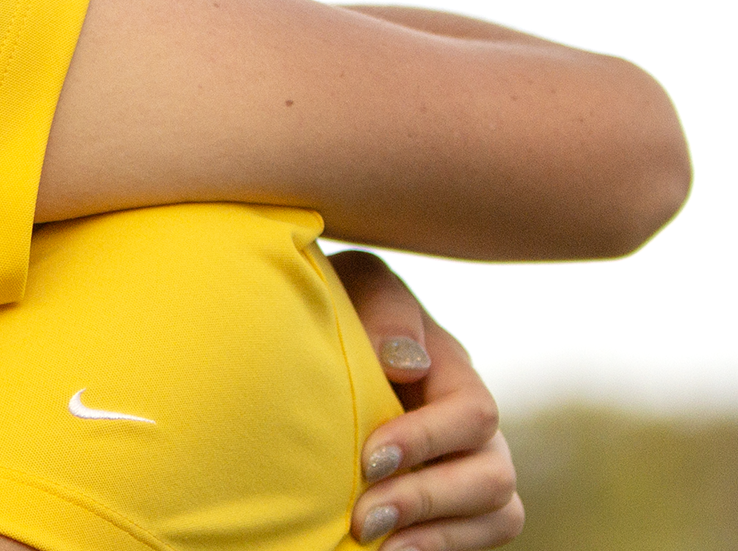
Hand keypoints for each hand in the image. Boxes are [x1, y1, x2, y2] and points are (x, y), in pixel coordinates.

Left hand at [333, 250, 524, 550]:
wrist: (313, 347)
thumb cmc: (337, 309)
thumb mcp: (354, 286)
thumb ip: (383, 307)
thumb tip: (407, 365)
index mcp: (452, 369)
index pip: (471, 412)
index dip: (426, 441)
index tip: (367, 459)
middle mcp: (473, 424)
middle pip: (492, 475)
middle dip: (425, 498)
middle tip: (364, 516)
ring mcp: (471, 465)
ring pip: (498, 512)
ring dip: (436, 533)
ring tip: (373, 541)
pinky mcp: (456, 503)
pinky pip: (480, 536)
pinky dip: (441, 546)